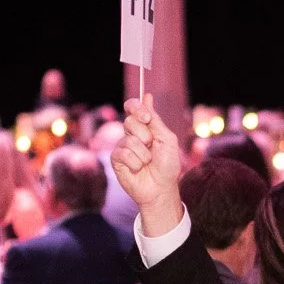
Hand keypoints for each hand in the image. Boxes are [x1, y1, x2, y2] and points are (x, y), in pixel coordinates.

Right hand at [110, 94, 184, 226]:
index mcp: (144, 126)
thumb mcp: (167, 139)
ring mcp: (122, 146)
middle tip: (151, 146)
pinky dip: (135, 163)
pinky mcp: (116, 159)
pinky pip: (123, 154)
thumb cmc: (167, 164)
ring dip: (143, 154)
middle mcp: (131, 133)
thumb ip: (155, 120)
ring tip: (147, 162)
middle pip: (129, 121)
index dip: (136, 107)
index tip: (147, 118)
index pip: (132, 107)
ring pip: (128, 140)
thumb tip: (147, 96)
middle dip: (145, 135)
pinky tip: (138, 169)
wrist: (162, 188)